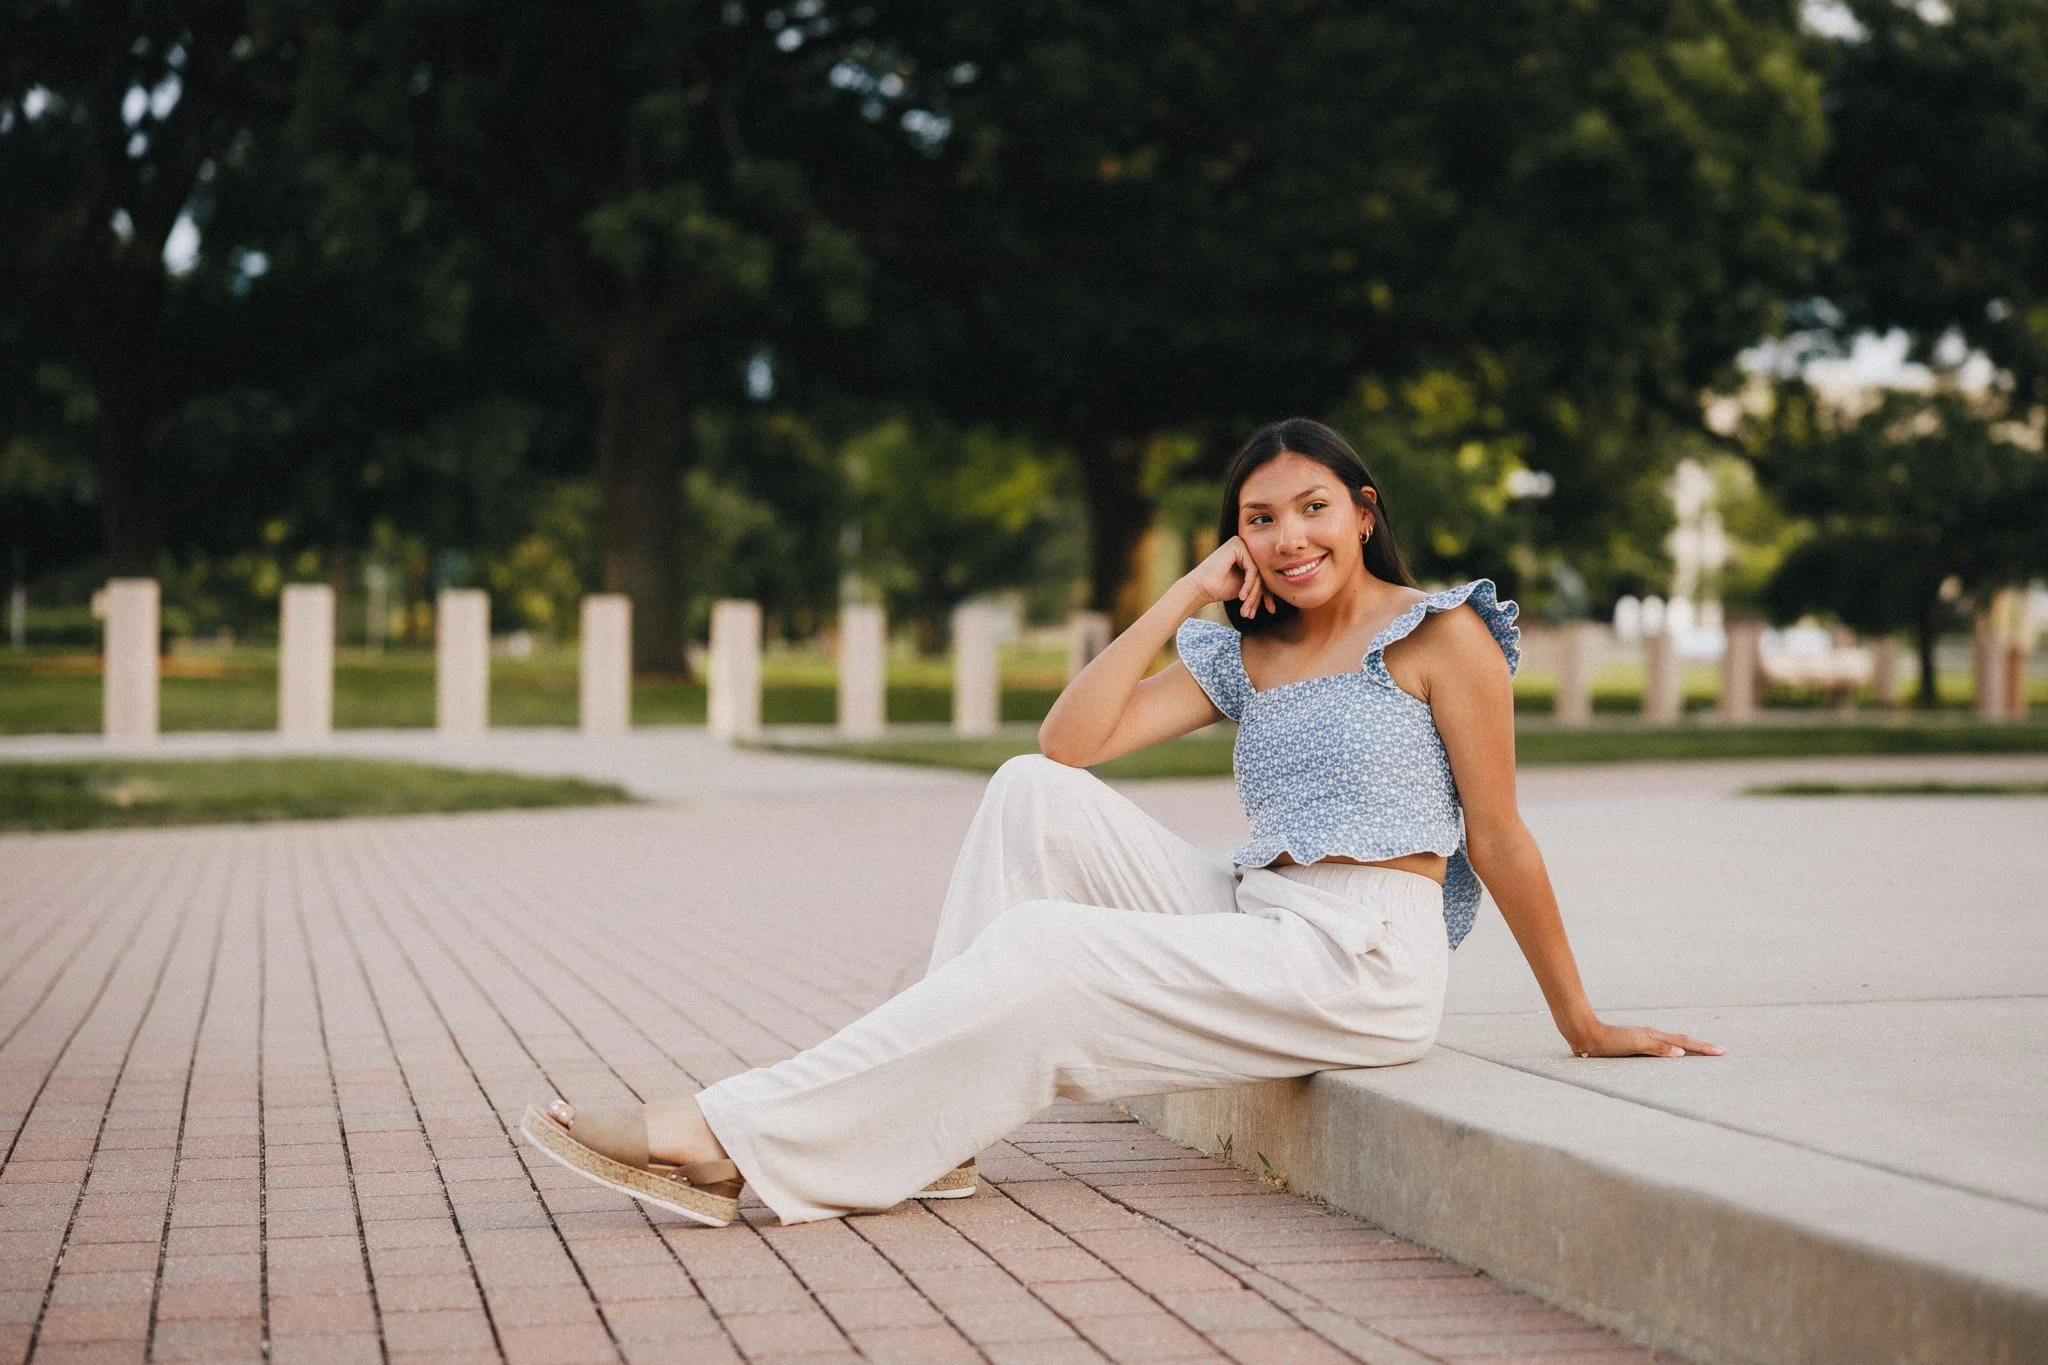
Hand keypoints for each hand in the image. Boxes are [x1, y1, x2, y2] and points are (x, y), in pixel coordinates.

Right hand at [1184, 536, 1274, 617]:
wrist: (1200, 588)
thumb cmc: (1219, 588)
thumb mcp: (1247, 588)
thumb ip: (1261, 584)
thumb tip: (1283, 589)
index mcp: (1248, 554)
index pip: (1264, 575)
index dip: (1267, 594)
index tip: (1270, 610)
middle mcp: (1246, 546)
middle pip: (1262, 574)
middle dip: (1259, 597)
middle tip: (1252, 613)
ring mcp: (1242, 544)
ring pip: (1259, 573)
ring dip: (1253, 595)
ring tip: (1246, 609)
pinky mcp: (1237, 545)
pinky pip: (1252, 569)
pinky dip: (1248, 585)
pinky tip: (1241, 596)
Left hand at [1566, 1019, 1722, 1058]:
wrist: (1585, 1034)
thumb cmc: (1608, 1041)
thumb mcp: (1634, 1044)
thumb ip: (1658, 1048)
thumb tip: (1682, 1053)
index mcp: (1654, 1036)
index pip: (1685, 1043)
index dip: (1703, 1048)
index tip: (1721, 1052)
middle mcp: (1651, 1035)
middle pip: (1682, 1040)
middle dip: (1701, 1046)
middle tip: (1719, 1051)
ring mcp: (1644, 1038)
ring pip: (1672, 1042)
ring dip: (1689, 1046)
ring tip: (1701, 1050)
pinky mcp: (1634, 1043)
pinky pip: (1661, 1046)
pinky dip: (1673, 1048)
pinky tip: (1670, 1053)